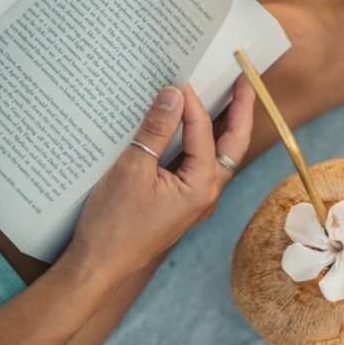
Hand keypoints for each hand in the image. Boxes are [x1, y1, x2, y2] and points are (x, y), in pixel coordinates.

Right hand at [62, 79, 254, 281]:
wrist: (100, 265)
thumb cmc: (114, 225)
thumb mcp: (131, 170)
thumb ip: (156, 130)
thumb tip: (173, 96)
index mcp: (200, 189)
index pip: (205, 135)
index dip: (195, 104)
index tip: (182, 79)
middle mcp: (206, 195)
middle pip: (232, 146)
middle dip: (240, 112)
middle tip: (244, 81)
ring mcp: (195, 201)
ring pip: (218, 157)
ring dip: (224, 127)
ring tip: (227, 98)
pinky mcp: (181, 202)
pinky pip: (199, 166)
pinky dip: (201, 144)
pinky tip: (190, 129)